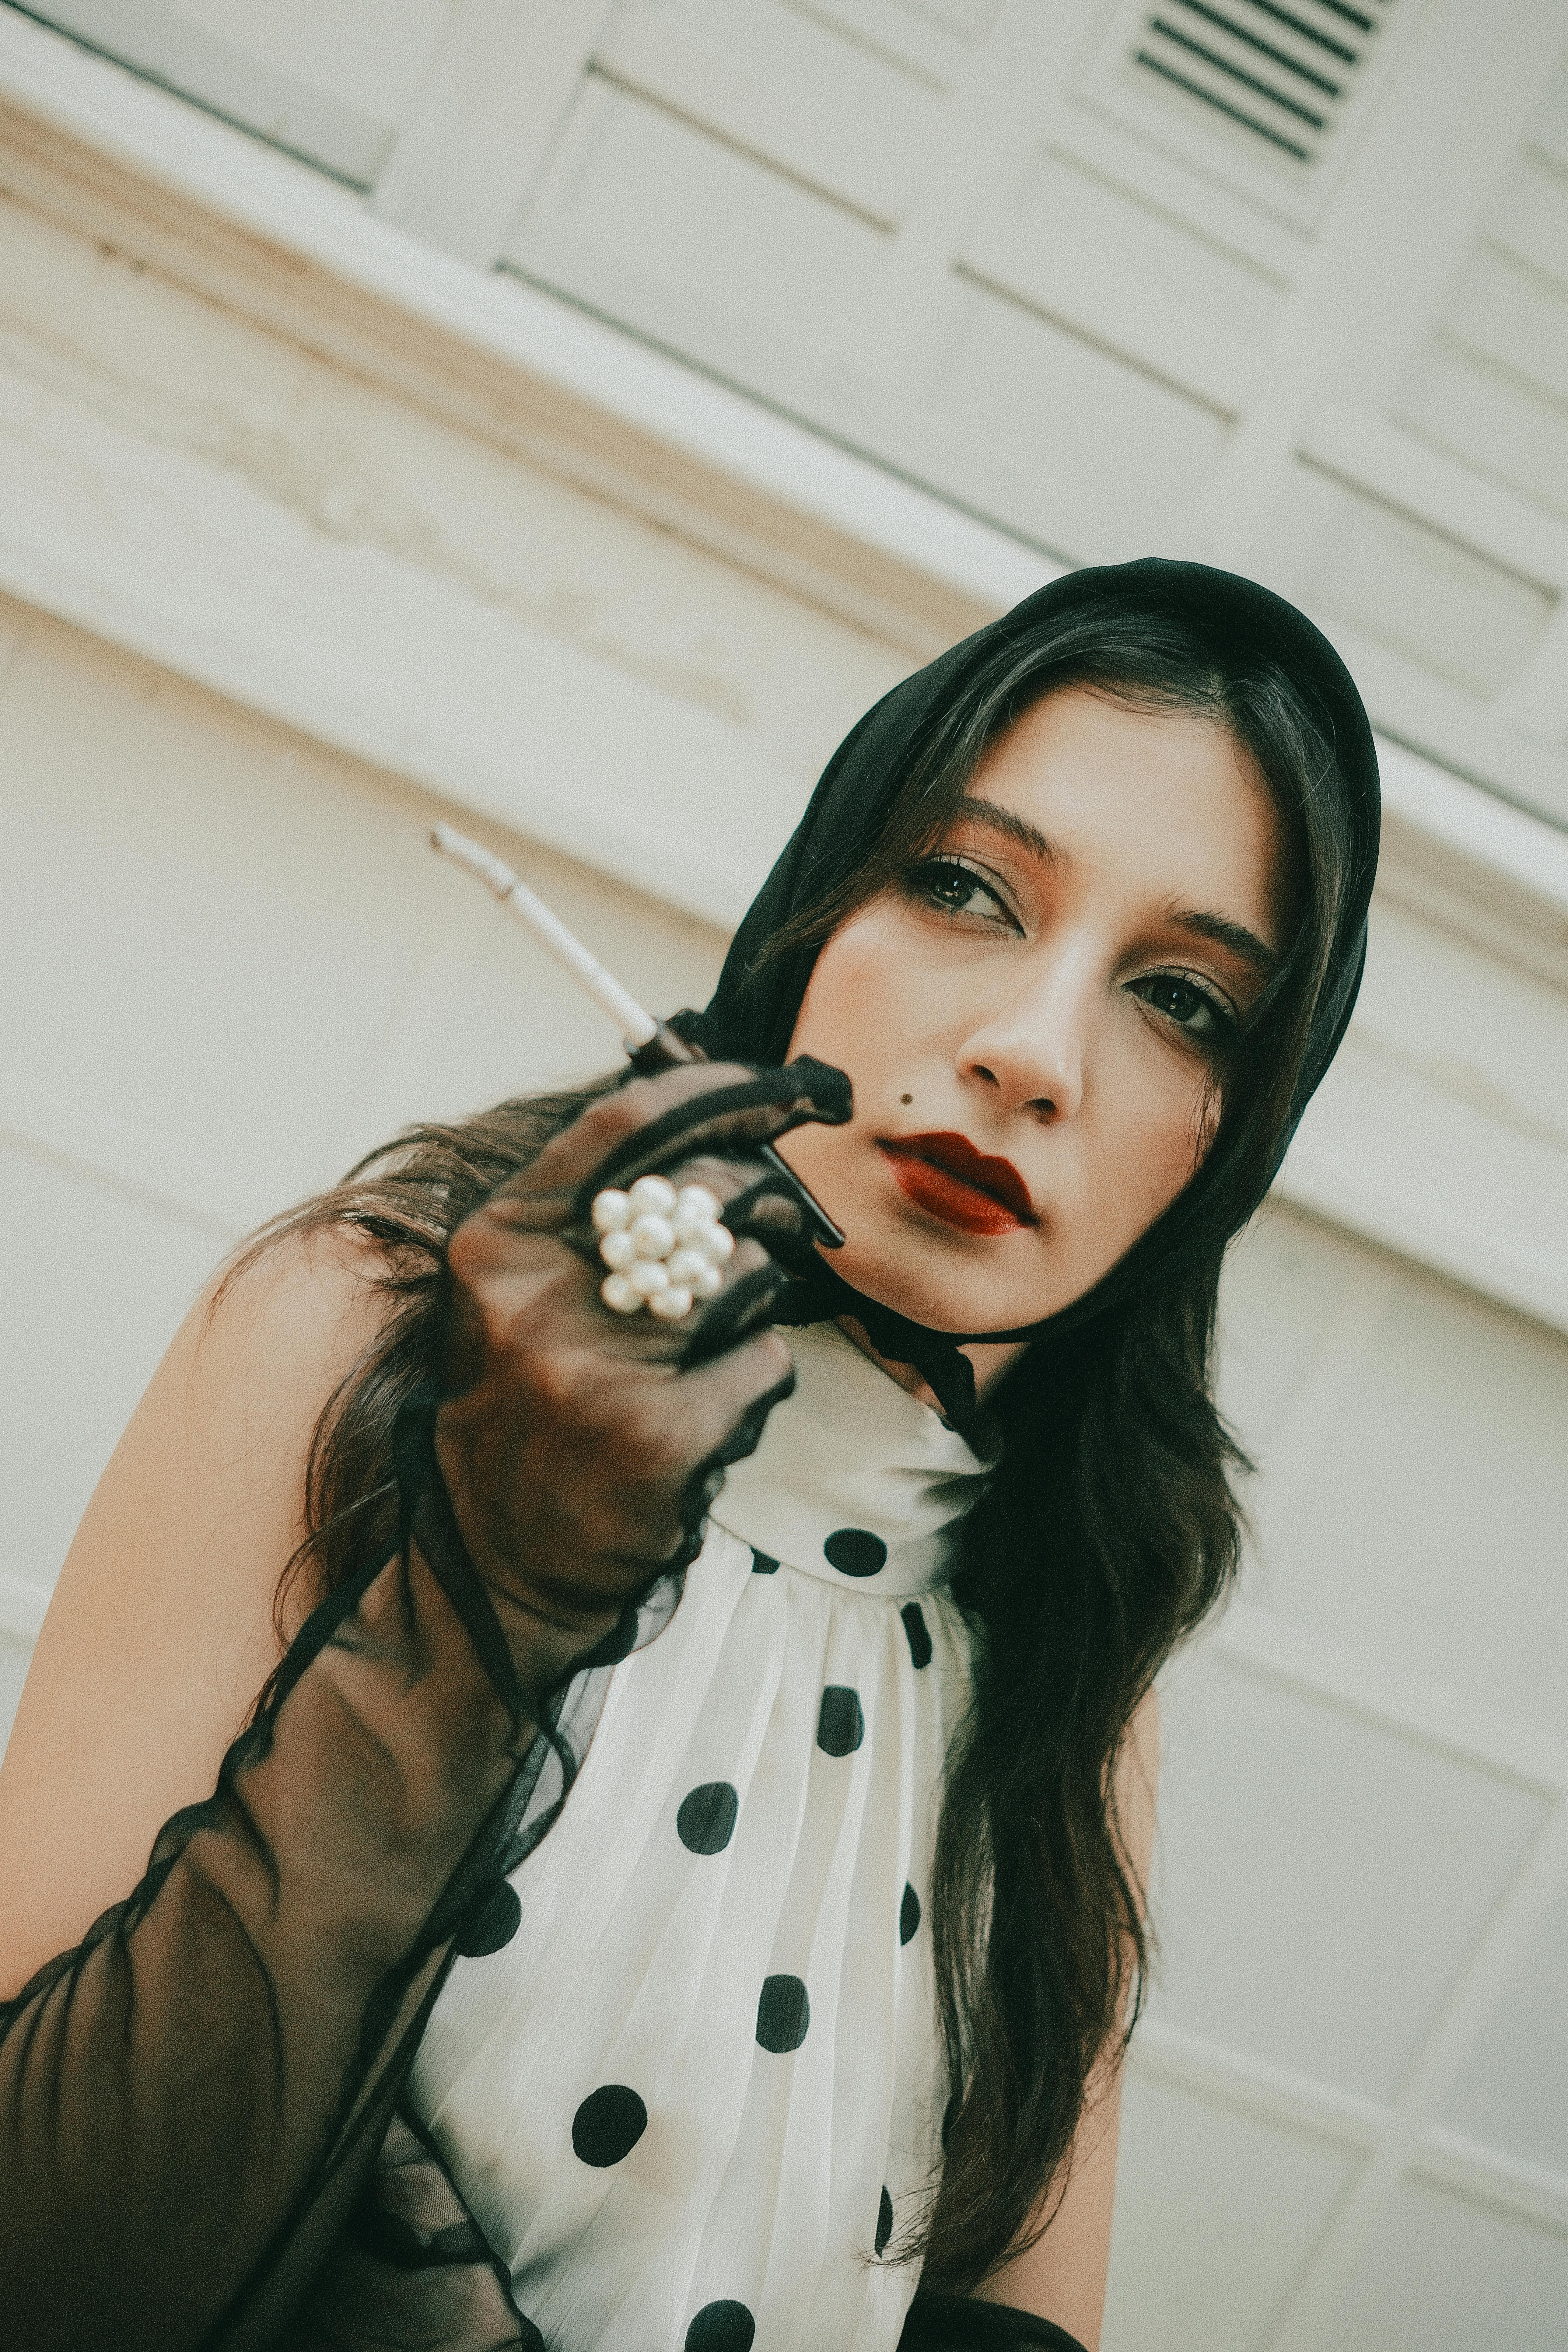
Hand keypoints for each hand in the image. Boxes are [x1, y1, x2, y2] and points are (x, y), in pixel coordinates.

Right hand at [432, 1057, 849, 1699]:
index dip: (735, 1087)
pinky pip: (764, 1363)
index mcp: (502, 1241)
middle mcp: (540, 1293)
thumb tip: (725, 1119)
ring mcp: (598, 1366)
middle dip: (768, 1202)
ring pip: (751, 1275)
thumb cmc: (526, 1411)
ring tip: (704, 1350)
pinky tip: (705, 1414)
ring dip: (755, 1305)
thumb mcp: (526, 1291)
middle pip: (709, 1192)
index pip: (633, 1121)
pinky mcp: (661, 1433)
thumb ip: (603, 1208)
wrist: (493, 1565)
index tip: (803, 1087)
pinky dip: (754, 1382)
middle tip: (782, 1224)